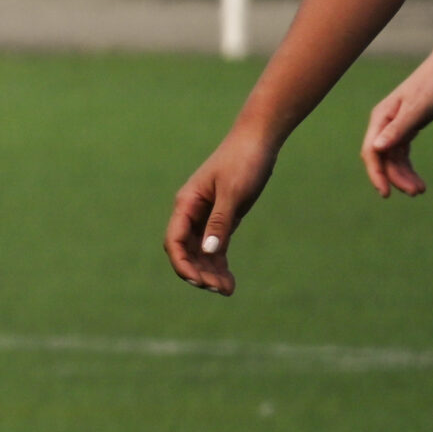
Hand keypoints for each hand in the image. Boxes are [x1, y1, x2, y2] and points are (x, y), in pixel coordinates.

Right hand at [164, 129, 279, 294]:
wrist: (258, 141)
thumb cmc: (244, 162)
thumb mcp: (234, 193)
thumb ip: (220, 222)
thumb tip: (207, 252)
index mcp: (186, 203)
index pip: (174, 240)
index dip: (182, 263)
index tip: (198, 281)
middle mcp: (191, 212)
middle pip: (185, 251)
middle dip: (198, 272)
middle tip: (219, 290)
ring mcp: (206, 216)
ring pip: (200, 252)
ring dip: (209, 272)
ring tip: (227, 290)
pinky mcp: (222, 218)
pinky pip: (215, 247)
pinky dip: (220, 264)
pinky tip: (229, 281)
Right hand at [362, 53, 432, 196]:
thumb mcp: (419, 108)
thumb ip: (398, 128)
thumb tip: (376, 148)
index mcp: (381, 118)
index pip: (371, 151)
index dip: (376, 173)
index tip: (386, 192)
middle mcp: (384, 124)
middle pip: (382, 158)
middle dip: (395, 177)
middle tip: (416, 193)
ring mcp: (394, 127)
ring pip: (392, 158)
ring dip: (403, 175)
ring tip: (421, 190)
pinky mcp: (407, 128)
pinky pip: (402, 153)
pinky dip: (408, 167)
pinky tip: (418, 179)